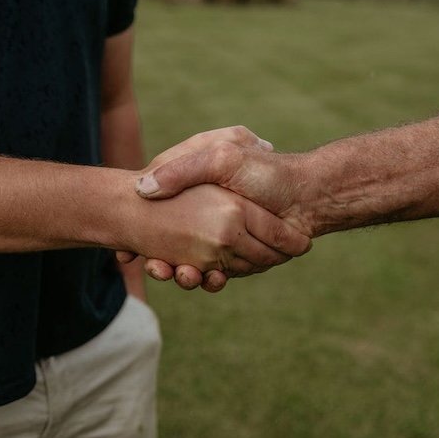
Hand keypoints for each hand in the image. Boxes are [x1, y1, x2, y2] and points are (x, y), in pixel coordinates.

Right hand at [118, 126, 305, 291]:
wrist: (310, 195)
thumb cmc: (267, 173)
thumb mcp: (221, 157)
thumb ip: (184, 169)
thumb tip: (143, 187)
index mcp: (203, 198)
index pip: (167, 221)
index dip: (147, 238)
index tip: (128, 252)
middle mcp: (212, 220)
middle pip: (179, 249)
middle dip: (164, 262)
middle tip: (155, 264)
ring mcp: (226, 241)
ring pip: (196, 266)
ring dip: (183, 274)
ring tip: (177, 272)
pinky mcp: (241, 258)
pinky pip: (218, 274)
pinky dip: (208, 280)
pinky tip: (199, 277)